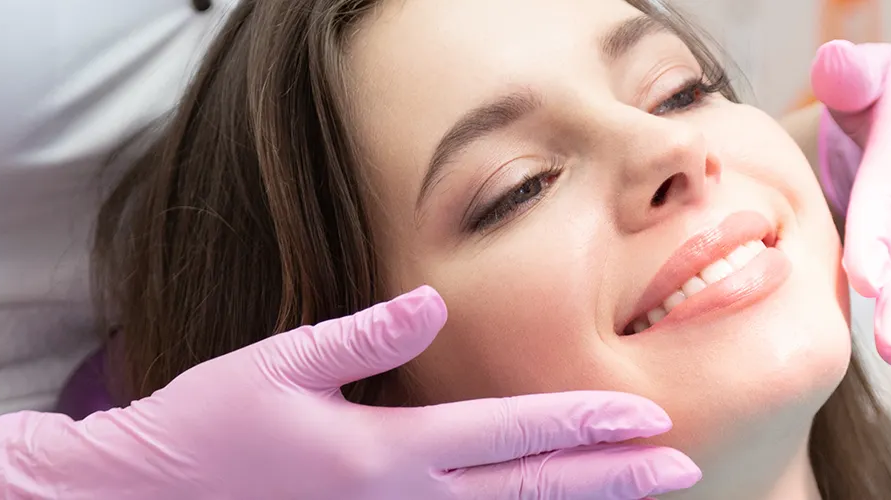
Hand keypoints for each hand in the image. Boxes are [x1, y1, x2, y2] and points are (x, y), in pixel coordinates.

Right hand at [0, 287, 699, 499]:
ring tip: (646, 495)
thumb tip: (436, 301)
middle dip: (615, 479)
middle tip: (684, 465)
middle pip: (533, 492)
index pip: (510, 435)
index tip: (646, 418)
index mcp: (385, 452)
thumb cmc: (206, 428)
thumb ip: (363, 336)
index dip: (584, 425)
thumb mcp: (277, 365)